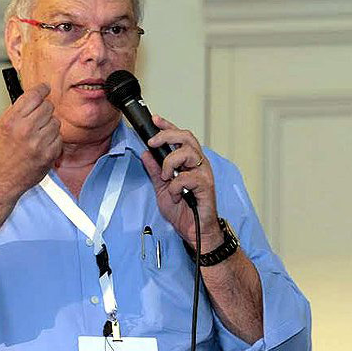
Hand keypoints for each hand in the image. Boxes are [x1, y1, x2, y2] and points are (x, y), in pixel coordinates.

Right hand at [0, 83, 62, 196]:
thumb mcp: (1, 126)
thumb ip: (18, 111)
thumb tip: (34, 98)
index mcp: (12, 120)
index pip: (34, 95)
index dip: (42, 89)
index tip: (45, 88)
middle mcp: (25, 130)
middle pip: (48, 107)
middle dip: (44, 111)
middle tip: (38, 119)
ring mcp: (38, 143)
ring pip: (56, 122)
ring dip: (49, 127)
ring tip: (38, 136)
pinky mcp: (48, 155)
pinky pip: (59, 139)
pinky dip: (53, 141)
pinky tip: (42, 146)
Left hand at [141, 115, 222, 250]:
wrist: (194, 232)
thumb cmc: (183, 211)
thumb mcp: (161, 189)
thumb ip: (155, 171)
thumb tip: (145, 154)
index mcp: (189, 162)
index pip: (180, 137)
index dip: (167, 126)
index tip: (154, 120)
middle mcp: (199, 164)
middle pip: (187, 137)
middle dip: (167, 136)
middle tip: (153, 143)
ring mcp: (204, 174)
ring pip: (189, 153)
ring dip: (171, 163)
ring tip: (166, 177)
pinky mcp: (206, 186)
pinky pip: (188, 177)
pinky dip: (176, 186)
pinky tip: (175, 195)